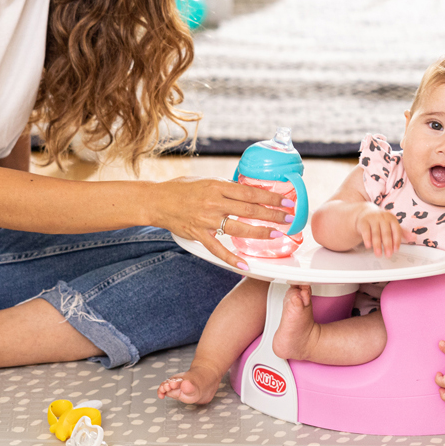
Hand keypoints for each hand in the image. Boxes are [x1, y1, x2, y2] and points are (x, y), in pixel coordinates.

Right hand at [154, 176, 293, 268]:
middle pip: (249, 210)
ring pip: (238, 229)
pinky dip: (232, 258)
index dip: (270, 197)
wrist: (156, 201)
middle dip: (272, 214)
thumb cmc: (181, 188)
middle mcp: (213, 203)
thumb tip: (247, 191)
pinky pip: (218, 250)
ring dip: (259, 232)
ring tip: (275, 234)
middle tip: (288, 218)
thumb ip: (225, 187)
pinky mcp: (199, 235)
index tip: (285, 200)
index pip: (250, 192)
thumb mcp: (205, 180)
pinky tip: (246, 265)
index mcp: (217, 187)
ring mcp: (206, 220)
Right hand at [354, 207, 400, 257]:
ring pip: (376, 233)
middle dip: (387, 245)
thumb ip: (401, 231)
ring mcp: (372, 219)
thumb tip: (410, 238)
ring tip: (378, 254)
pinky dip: (367, 239)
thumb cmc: (381, 221)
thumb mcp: (392, 224)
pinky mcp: (363, 221)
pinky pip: (365, 231)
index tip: (395, 250)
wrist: (366, 212)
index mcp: (392, 219)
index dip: (396, 241)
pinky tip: (368, 246)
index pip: (396, 230)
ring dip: (377, 245)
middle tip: (388, 255)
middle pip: (386, 233)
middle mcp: (382, 218)